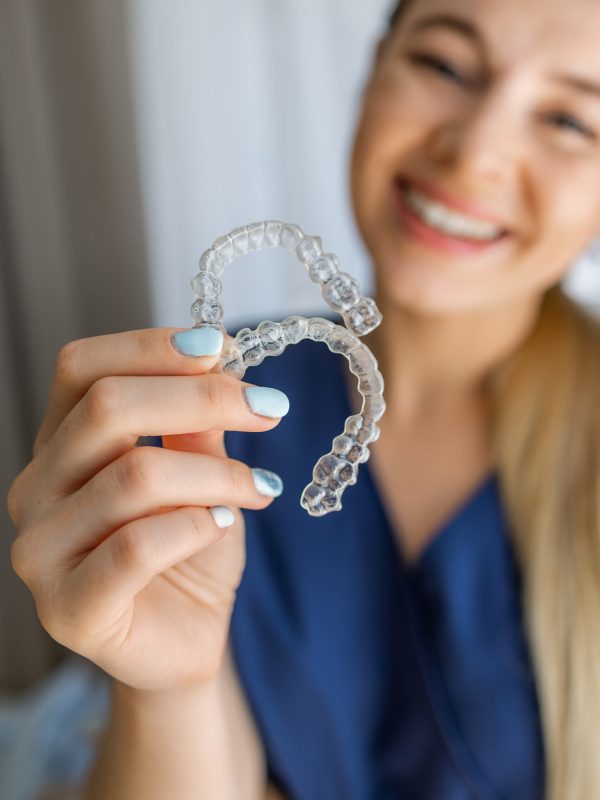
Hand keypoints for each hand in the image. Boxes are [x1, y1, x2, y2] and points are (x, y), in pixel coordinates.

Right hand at [7, 327, 286, 690]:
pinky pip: (137, 546)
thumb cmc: (188, 547)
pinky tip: (225, 524)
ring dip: (217, 475)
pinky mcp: (69, 609)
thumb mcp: (200, 472)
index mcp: (60, 444)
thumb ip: (195, 426)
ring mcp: (42, 551)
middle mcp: (37, 488)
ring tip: (261, 487)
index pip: (81, 368)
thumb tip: (215, 364)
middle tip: (269, 406)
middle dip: (201, 398)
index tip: (220, 346)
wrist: (186, 638)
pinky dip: (197, 525)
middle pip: (106, 408)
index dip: (149, 346)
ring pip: (134, 477)